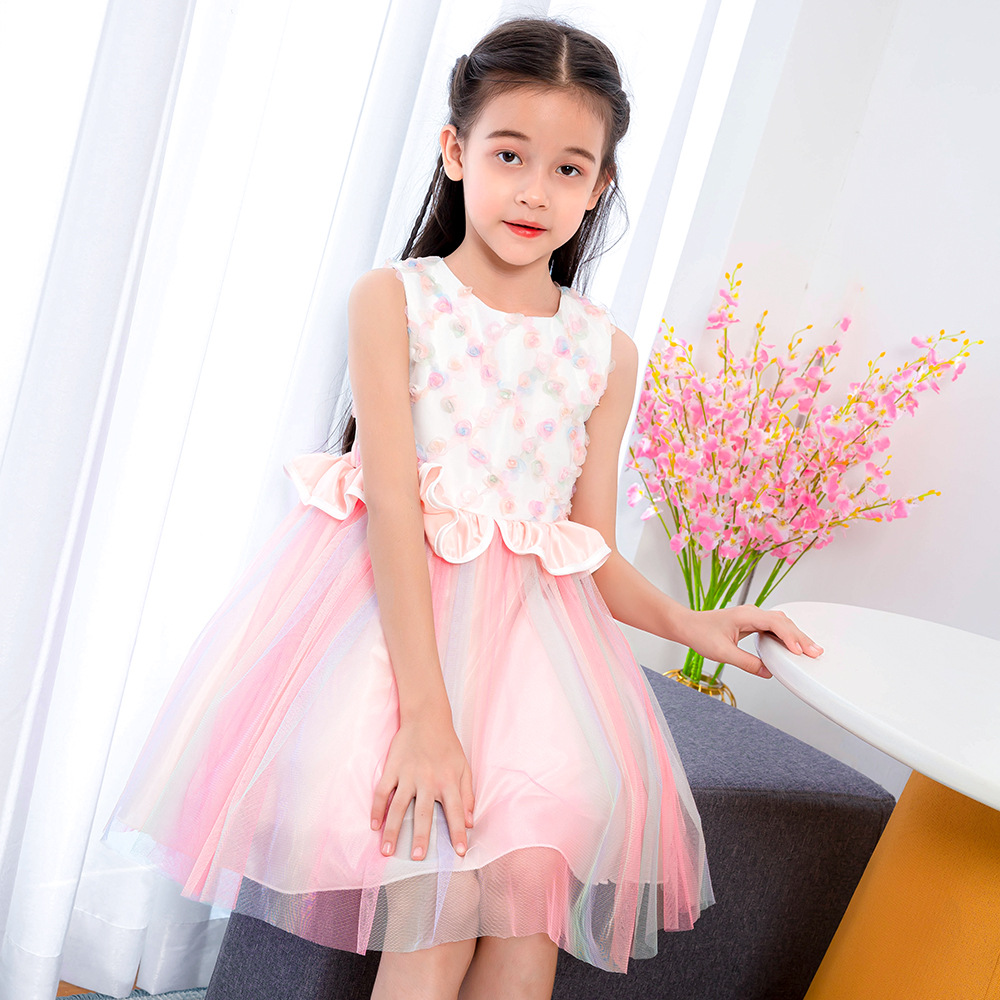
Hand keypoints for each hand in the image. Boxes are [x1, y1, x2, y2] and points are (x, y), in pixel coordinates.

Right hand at [371, 712, 474, 860]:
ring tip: (387, 851)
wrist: (427, 717)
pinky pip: (382, 792)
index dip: (458, 833)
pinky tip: (374, 826)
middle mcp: (428, 780)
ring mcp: (407, 774)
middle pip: (423, 813)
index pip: (455, 812)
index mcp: (448, 780)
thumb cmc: (447, 745)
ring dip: (392, 829)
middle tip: (417, 857)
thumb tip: (470, 822)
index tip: (459, 853)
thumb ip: (467, 795)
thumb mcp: (464, 767)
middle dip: (420, 836)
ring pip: (398, 806)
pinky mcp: (392, 768)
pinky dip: (377, 809)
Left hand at [678, 605, 823, 677]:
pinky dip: (786, 636)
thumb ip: (746, 662)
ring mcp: (752, 616)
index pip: (775, 623)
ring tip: (810, 651)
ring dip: (796, 636)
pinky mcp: (752, 623)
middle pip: (783, 622)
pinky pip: (774, 627)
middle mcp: (751, 612)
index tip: (799, 650)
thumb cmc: (700, 633)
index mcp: (745, 615)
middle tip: (815, 652)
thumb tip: (767, 671)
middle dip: (800, 637)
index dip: (789, 636)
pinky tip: (793, 647)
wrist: (688, 626)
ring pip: (781, 623)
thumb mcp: (723, 653)